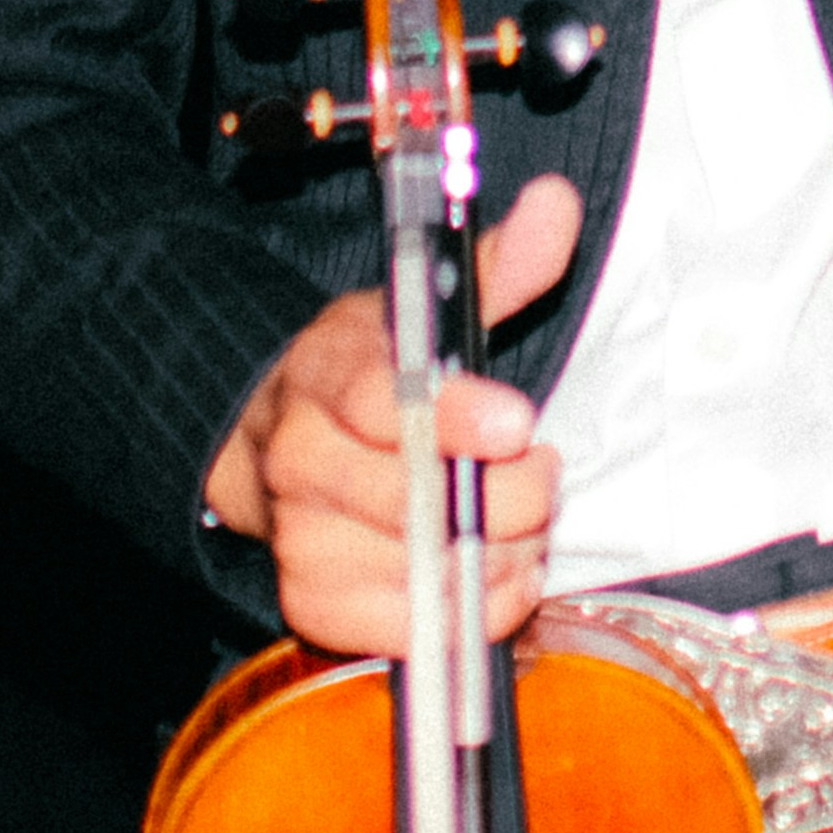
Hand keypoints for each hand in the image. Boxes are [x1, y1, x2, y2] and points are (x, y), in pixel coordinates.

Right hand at [202, 174, 582, 652]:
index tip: (518, 425)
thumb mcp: (426, 303)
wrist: (274, 441)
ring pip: (422, 568)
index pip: (386, 399)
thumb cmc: (372, 371)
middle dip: (507, 496)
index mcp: (330, 371)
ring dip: (499, 554)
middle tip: (543, 474)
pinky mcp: (311, 602)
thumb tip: (559, 204)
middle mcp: (302, 456)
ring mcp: (300, 534)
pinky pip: (411, 628)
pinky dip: (470, 608)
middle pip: (413, 497)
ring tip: (523, 525)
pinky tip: (491, 570)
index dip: (456, 417)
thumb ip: (501, 262)